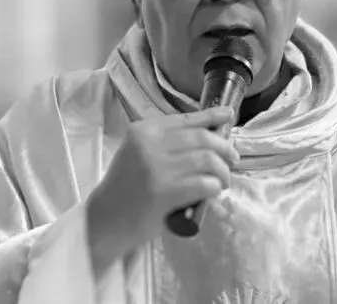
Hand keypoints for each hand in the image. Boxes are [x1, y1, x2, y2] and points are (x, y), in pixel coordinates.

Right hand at [86, 106, 238, 274]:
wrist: (104, 220)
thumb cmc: (127, 188)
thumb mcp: (140, 154)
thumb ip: (167, 142)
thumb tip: (211, 133)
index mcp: (143, 130)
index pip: (187, 119)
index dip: (212, 117)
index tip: (228, 116)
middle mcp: (149, 144)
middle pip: (203, 138)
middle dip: (225, 148)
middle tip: (232, 160)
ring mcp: (156, 168)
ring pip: (208, 160)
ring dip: (223, 171)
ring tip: (224, 181)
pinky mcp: (164, 193)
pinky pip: (204, 183)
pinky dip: (215, 187)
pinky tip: (214, 192)